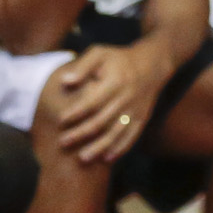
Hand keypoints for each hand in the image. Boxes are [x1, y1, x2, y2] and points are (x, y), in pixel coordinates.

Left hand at [45, 43, 160, 163]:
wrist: (151, 65)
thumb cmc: (118, 59)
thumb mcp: (100, 53)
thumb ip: (82, 67)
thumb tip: (65, 82)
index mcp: (115, 81)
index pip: (92, 101)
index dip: (76, 112)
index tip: (61, 120)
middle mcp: (126, 98)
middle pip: (101, 121)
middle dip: (81, 133)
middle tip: (62, 142)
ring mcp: (135, 110)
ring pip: (116, 133)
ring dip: (99, 147)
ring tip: (82, 158)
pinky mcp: (141, 119)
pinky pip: (131, 137)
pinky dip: (120, 149)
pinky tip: (106, 159)